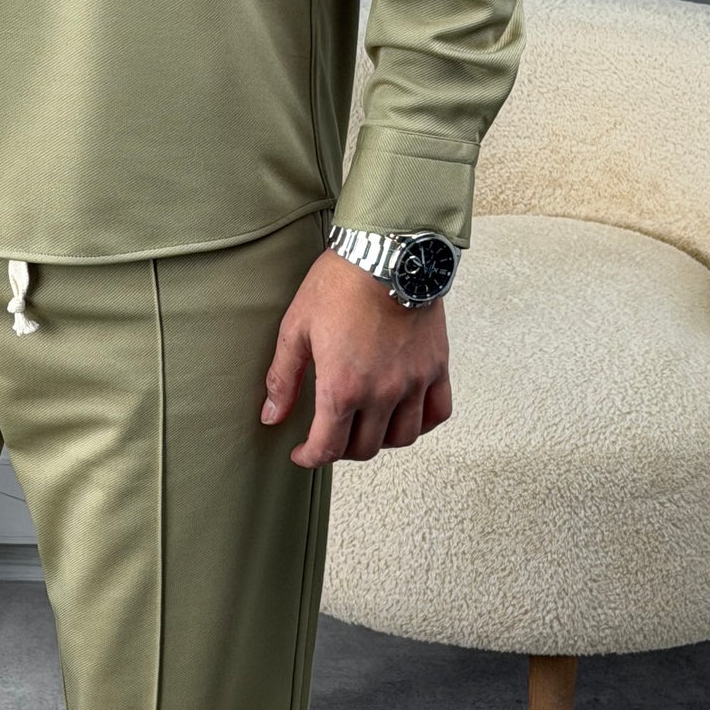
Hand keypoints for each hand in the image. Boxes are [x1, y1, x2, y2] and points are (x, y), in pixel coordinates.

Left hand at [260, 250, 452, 468]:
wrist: (387, 251)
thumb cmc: (340, 284)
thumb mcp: (296, 329)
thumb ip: (283, 378)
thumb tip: (272, 416)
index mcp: (342, 388)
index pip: (328, 448)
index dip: (310, 458)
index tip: (302, 454)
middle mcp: (382, 393)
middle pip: (364, 448)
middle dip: (340, 449)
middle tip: (329, 435)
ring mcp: (413, 382)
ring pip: (401, 437)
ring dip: (379, 440)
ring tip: (365, 426)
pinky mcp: (436, 367)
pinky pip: (438, 413)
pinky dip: (421, 423)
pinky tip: (404, 415)